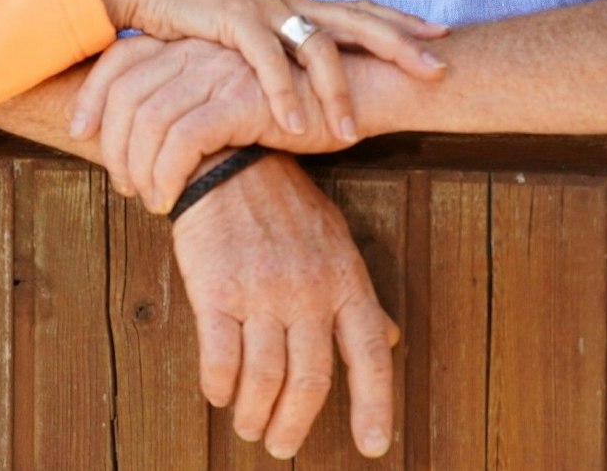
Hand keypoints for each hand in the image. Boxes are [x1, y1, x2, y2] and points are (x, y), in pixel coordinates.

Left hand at [80, 36, 358, 212]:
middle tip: (121, 186)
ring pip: (148, 121)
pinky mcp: (240, 98)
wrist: (362, 91)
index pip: (120, 61)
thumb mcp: (234, 94)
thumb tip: (154, 137)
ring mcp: (218, 70)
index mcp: (192, 42)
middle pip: (124, 92)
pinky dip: (169, 175)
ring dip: (140, 169)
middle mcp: (198, 49)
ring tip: (151, 201)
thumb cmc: (300, 102)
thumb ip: (196, 101)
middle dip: (111, 144)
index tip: (77, 135)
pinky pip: (183, 140)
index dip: (91, 97)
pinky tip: (174, 200)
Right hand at [81, 0, 444, 145]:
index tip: (441, 35)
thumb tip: (301, 86)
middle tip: (437, 69)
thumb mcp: (242, 36)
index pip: (358, 10)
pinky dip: (283, 93)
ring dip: (338, 91)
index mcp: (293, 5)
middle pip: (357, 19)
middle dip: (400, 44)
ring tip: (352, 133)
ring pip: (317, 45)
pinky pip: (266, 60)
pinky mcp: (230, 19)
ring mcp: (261, 8)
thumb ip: (273, 55)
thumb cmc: (189, 18)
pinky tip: (297, 125)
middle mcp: (286, 2)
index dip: (400, 22)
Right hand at [171, 152, 398, 459]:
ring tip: (248, 426)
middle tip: (281, 444)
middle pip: (311, 379)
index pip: (369, 355)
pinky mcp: (216, 289)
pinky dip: (220, 385)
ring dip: (255, 413)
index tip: (374, 447)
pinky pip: (220, 355)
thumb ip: (357, 297)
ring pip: (265, 376)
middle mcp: (309, 290)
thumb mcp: (336, 243)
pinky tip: (219, 393)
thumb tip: (389, 339)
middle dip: (295, 423)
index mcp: (345, 281)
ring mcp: (262, 291)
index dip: (376, 406)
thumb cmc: (285, 206)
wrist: (228, 164)